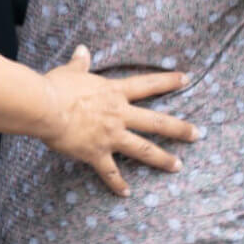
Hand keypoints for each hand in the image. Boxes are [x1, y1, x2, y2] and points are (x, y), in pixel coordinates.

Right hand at [40, 45, 198, 195]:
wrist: (45, 107)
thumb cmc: (56, 87)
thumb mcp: (70, 72)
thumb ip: (80, 63)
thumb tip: (82, 50)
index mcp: (113, 93)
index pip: (146, 85)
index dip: (167, 81)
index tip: (186, 79)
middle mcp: (118, 115)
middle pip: (156, 121)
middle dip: (179, 128)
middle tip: (197, 134)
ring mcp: (110, 136)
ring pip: (143, 149)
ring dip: (162, 158)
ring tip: (178, 166)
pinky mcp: (96, 153)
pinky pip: (110, 172)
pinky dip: (117, 184)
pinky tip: (126, 193)